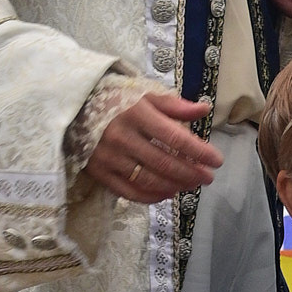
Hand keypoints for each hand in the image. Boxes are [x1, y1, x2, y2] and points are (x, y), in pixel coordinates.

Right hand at [87, 89, 219, 203]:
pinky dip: (152, 196)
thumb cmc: (115, 100)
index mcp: (137, 114)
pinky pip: (129, 192)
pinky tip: (168, 193)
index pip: (175, 138)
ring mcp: (110, 158)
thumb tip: (204, 109)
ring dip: (175, 186)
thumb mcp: (144, 95)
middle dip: (191, 173)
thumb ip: (174, 105)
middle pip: (165, 163)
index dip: (199, 152)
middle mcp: (123, 138)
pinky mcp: (99, 172)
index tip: (217, 160)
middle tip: (208, 178)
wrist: (74, 108)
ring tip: (192, 185)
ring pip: (149, 180)